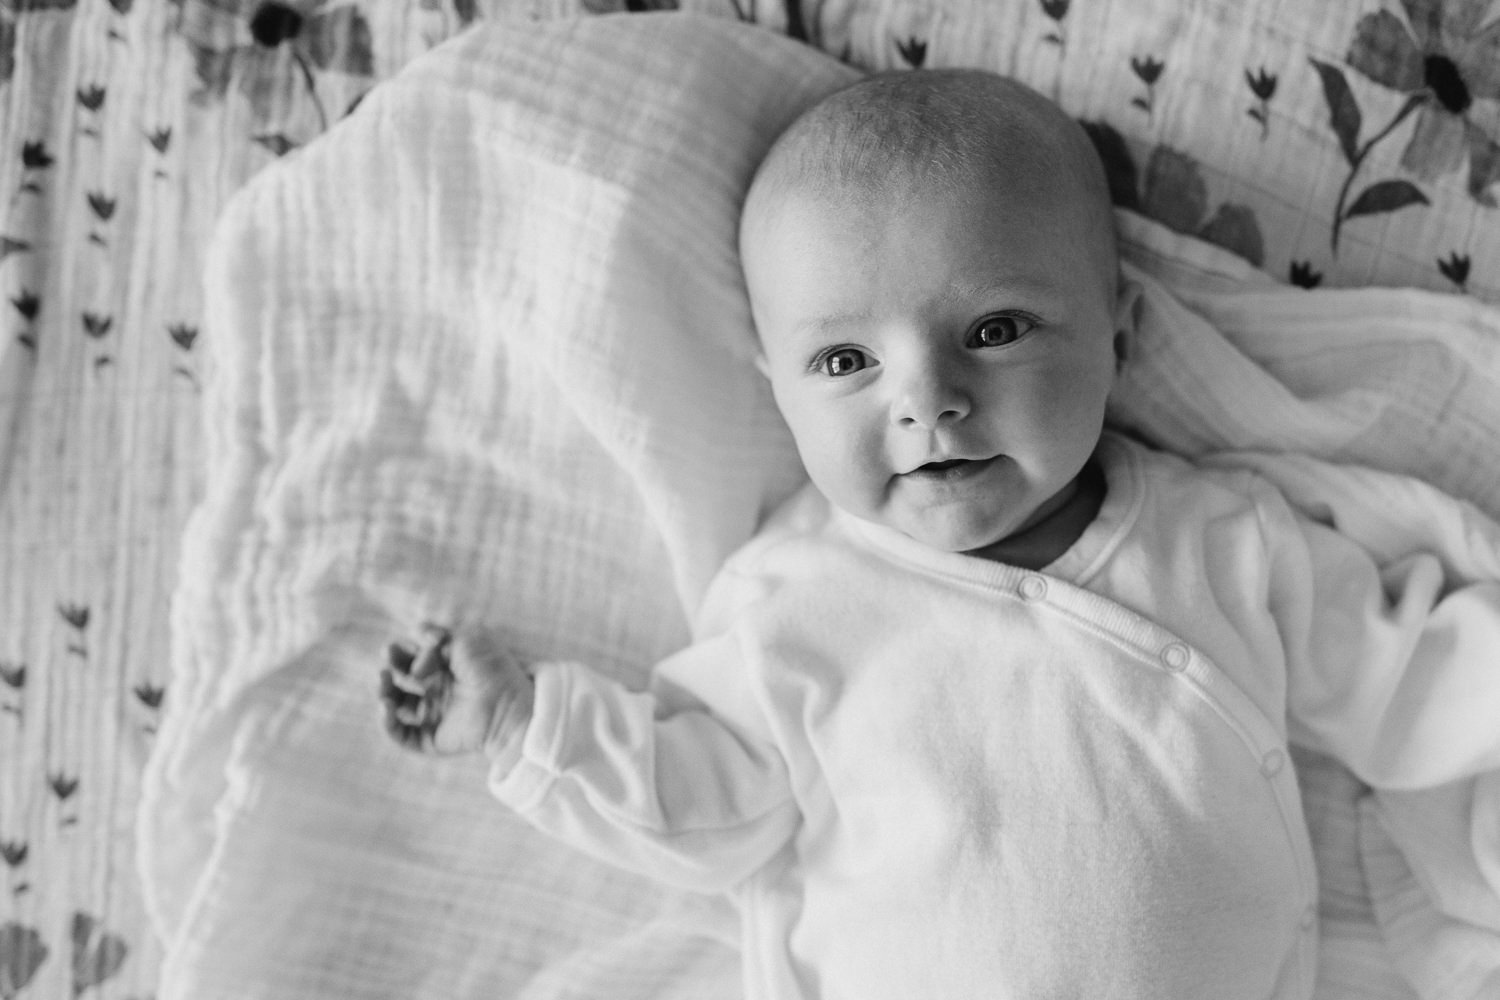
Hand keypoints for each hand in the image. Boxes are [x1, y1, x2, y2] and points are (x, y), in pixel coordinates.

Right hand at [380, 623, 533, 758]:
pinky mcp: (430, 738)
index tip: (396, 647)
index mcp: (442, 668)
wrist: (509, 703)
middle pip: (396, 681)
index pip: (409, 658)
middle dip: (387, 670)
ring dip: (383, 693)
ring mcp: (430, 716)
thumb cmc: (492, 668)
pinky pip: (400, 735)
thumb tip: (414, 641)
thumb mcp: (466, 640)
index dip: (398, 651)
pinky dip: (387, 723)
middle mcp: (433, 691)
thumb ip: (437, 636)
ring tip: (383, 681)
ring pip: (394, 707)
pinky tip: (386, 707)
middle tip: (387, 661)